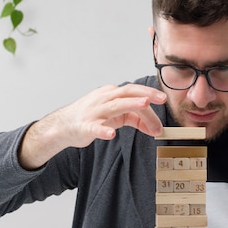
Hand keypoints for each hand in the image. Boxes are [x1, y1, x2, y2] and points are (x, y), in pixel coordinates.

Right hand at [19, 84, 166, 168]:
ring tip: (145, 104)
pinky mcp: (85, 126)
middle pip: (127, 93)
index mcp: (111, 94)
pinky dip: (103, 131)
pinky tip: (111, 135)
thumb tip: (155, 127)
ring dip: (131, 104)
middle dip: (145, 94)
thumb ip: (135, 119)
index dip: (150, 98)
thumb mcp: (117, 116)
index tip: (164, 105)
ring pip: (115, 106)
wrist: (63, 126)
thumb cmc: (92, 117)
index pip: (134, 93)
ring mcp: (94, 112)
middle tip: (162, 98)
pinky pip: (95, 128)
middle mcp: (104, 99)